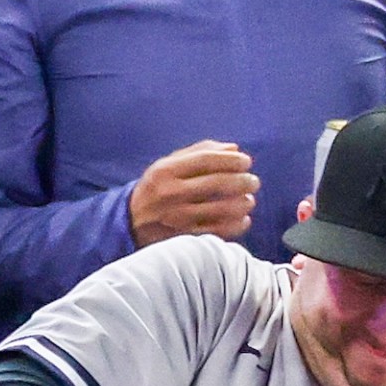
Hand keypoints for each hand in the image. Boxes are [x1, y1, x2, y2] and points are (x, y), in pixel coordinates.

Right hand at [128, 140, 257, 248]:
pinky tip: (244, 219)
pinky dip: (236, 225)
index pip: (205, 160)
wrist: (132, 221)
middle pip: (216, 184)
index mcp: (166, 170)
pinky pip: (218, 231)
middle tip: (253, 181)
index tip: (246, 161)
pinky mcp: (185, 236)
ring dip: (241, 203)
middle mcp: (171, 192)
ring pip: (220, 209)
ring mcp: (179, 217)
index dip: (230, 160)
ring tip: (249, 200)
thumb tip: (233, 148)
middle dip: (241, 181)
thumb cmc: (157, 188)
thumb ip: (199, 153)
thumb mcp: (169, 165)